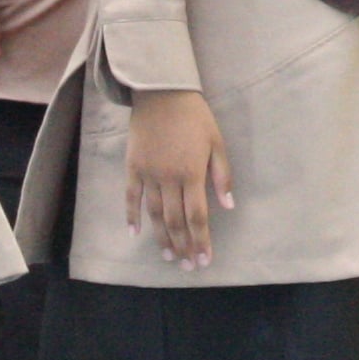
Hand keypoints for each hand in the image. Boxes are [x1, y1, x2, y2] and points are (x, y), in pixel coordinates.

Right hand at [123, 86, 232, 265]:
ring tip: (169, 256)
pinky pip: (130, 197)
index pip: (197, 216)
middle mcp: (169, 178)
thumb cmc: (195, 117)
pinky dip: (131, 216)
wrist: (162, 92)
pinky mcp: (132, 166)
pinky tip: (135, 234)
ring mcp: (148, 173)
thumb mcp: (217, 142)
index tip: (204, 260)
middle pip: (175, 221)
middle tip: (188, 266)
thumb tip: (228, 206)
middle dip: (183, 246)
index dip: (201, 241)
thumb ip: (222, 176)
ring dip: (161, 238)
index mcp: (192, 173)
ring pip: (154, 214)